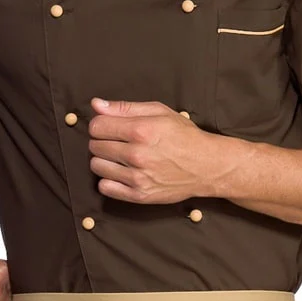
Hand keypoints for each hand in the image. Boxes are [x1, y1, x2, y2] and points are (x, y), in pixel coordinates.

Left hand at [87, 97, 216, 203]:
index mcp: (140, 130)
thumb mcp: (159, 112)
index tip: (109, 126)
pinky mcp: (139, 195)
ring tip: (120, 156)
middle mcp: (136, 155)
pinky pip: (104, 187)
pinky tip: (121, 172)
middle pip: (94, 146)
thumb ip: (125, 107)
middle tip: (118, 141)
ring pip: (96, 166)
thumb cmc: (184, 135)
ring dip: (104, 160)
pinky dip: (108, 179)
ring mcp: (137, 178)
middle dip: (102, 140)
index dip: (100, 124)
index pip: (97, 126)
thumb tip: (96, 104)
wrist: (207, 166)